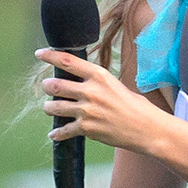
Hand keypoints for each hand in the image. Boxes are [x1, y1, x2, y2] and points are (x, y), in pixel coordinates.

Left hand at [37, 49, 169, 151]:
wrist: (147, 129)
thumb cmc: (136, 107)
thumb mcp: (116, 85)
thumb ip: (97, 83)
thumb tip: (80, 81)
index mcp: (99, 76)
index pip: (68, 61)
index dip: (50, 56)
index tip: (39, 53)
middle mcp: (91, 91)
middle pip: (56, 85)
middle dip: (47, 86)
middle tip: (47, 86)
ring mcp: (87, 111)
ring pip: (55, 107)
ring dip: (49, 108)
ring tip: (49, 108)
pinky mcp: (87, 128)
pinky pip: (64, 130)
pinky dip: (57, 133)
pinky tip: (54, 134)